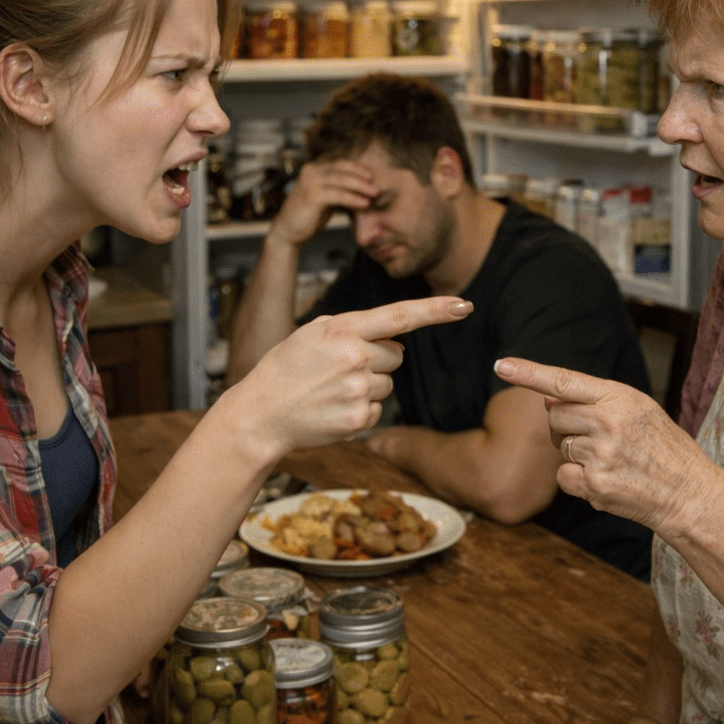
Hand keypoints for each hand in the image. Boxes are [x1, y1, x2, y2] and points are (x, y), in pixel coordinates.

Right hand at [232, 297, 471, 457]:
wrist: (260, 415)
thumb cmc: (286, 369)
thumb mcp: (312, 332)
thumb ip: (354, 328)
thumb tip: (395, 341)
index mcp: (343, 329)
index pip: (399, 316)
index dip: (435, 310)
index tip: (463, 305)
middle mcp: (355, 357)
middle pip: (396, 355)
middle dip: (376, 359)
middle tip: (338, 368)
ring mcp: (358, 390)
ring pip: (388, 384)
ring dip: (368, 385)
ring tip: (331, 389)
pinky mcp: (360, 418)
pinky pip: (379, 408)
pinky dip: (361, 409)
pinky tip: (333, 408)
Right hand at [271, 158, 376, 246]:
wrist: (288, 231)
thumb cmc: (309, 215)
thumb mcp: (327, 197)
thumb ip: (340, 188)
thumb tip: (365, 186)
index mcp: (315, 167)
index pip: (340, 161)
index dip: (358, 166)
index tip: (372, 175)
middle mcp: (311, 170)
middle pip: (342, 166)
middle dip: (362, 174)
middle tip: (377, 184)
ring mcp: (310, 181)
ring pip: (342, 179)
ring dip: (361, 186)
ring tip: (375, 193)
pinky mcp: (311, 195)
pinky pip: (338, 194)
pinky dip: (353, 198)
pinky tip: (364, 203)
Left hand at [493, 357, 714, 537]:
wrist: (690, 494)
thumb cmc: (664, 449)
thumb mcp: (639, 410)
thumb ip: (595, 400)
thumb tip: (548, 399)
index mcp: (620, 397)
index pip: (565, 380)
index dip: (529, 372)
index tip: (501, 365)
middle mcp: (608, 422)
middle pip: (554, 416)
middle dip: (566, 426)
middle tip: (599, 438)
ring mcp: (601, 454)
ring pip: (559, 446)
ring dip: (576, 453)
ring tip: (611, 460)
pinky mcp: (595, 484)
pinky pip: (563, 475)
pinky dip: (576, 480)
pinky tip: (605, 480)